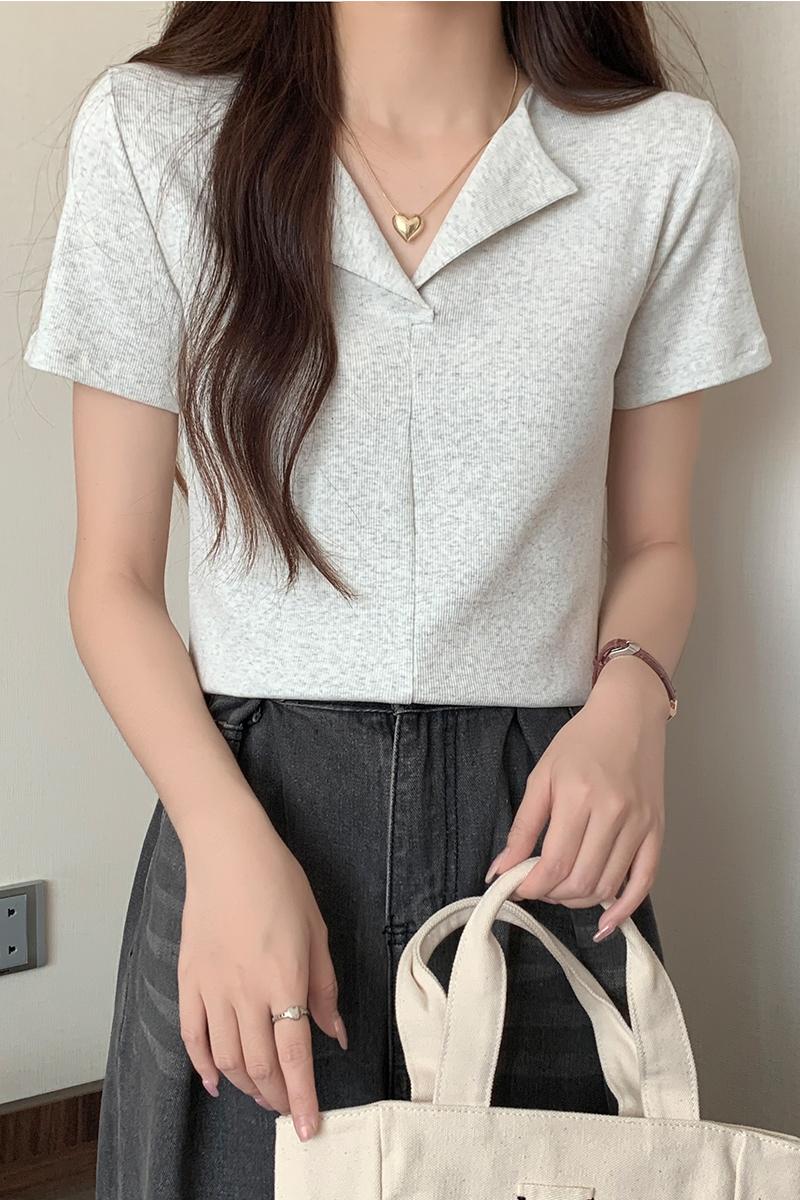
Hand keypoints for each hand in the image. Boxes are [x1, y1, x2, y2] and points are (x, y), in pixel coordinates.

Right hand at [177, 803, 346, 1141]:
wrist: (228, 851)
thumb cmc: (279, 883)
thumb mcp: (317, 931)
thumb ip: (325, 988)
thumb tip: (335, 1033)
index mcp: (284, 979)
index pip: (294, 1055)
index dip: (302, 1096)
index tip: (308, 1126)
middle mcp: (245, 992)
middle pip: (258, 1064)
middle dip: (276, 1096)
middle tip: (288, 1107)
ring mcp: (212, 987)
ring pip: (226, 1057)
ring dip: (245, 1085)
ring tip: (262, 1094)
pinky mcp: (188, 979)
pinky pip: (192, 1035)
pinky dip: (202, 1065)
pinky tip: (216, 1081)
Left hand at [486, 657, 668, 939]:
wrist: (629, 716)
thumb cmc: (581, 742)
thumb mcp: (542, 776)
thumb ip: (522, 827)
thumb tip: (500, 871)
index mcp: (579, 796)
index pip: (555, 863)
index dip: (532, 886)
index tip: (518, 888)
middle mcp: (614, 813)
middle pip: (582, 881)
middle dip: (553, 895)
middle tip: (538, 886)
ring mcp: (641, 824)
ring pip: (609, 886)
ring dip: (580, 901)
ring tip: (563, 891)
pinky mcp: (658, 830)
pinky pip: (644, 882)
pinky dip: (624, 908)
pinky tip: (606, 922)